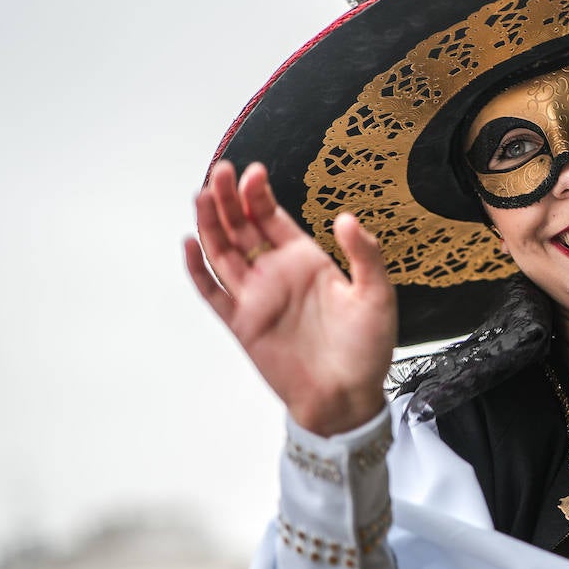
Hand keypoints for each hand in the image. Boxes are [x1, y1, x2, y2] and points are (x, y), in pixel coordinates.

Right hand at [185, 161, 396, 435]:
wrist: (347, 397)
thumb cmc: (367, 349)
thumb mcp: (377, 295)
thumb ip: (365, 256)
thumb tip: (346, 218)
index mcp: (306, 261)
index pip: (273, 218)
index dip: (259, 195)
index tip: (254, 172)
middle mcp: (277, 274)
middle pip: (242, 227)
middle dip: (229, 199)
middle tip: (222, 172)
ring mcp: (256, 297)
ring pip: (222, 252)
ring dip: (210, 224)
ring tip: (203, 194)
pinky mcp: (242, 324)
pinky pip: (213, 293)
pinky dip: (198, 270)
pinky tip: (190, 243)